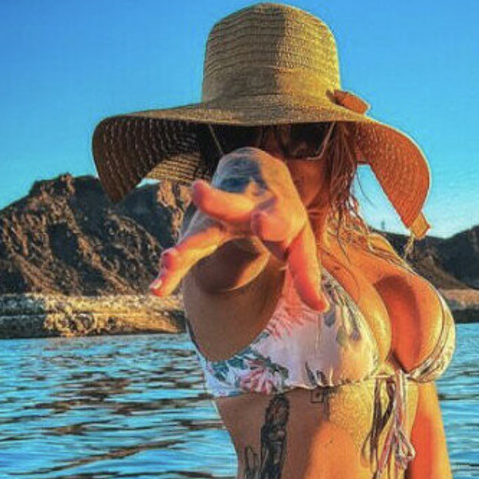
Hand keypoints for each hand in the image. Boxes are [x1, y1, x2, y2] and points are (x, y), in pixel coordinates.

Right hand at [148, 147, 327, 310]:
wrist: (255, 171)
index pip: (277, 217)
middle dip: (217, 201)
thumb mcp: (300, 240)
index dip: (271, 221)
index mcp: (276, 209)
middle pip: (229, 204)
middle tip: (202, 193)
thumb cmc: (282, 214)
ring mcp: (219, 215)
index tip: (263, 224)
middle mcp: (245, 206)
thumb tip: (320, 307)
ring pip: (200, 227)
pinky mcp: (199, 226)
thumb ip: (306, 273)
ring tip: (170, 260)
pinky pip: (184, 250)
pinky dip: (171, 271)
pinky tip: (158, 290)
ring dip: (185, 244)